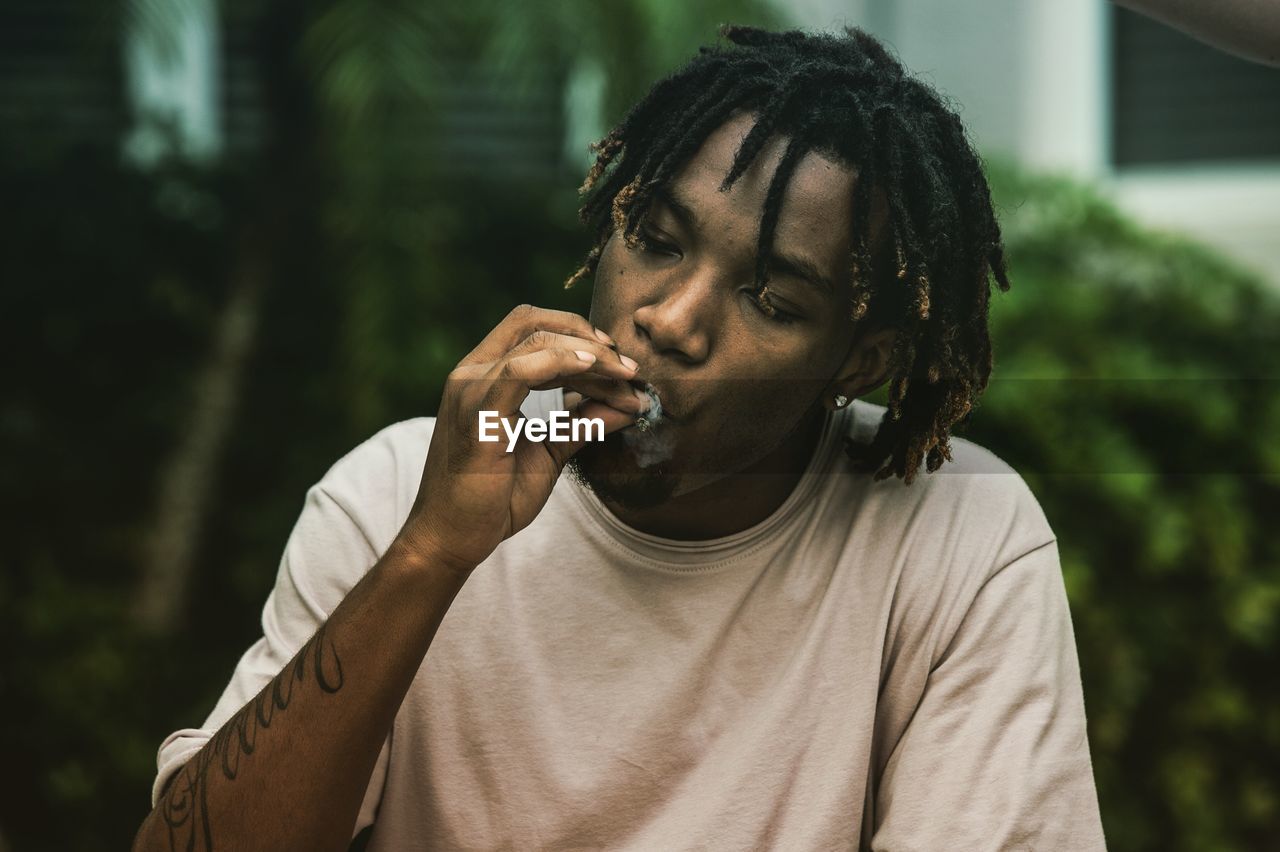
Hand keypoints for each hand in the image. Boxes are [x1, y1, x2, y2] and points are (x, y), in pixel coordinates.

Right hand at [398, 304, 647, 574]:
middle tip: (631, 371)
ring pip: (535, 342)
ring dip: (589, 356)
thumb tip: (630, 405)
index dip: (580, 333)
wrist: (452, 539)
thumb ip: (583, 424)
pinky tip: (591, 369)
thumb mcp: (549, 453)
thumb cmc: (493, 498)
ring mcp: (470, 391)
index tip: (621, 364)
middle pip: (534, 323)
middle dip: (589, 338)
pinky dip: (560, 362)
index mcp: (483, 376)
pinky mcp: (477, 416)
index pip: (532, 327)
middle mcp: (471, 374)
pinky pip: (519, 372)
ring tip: (625, 379)